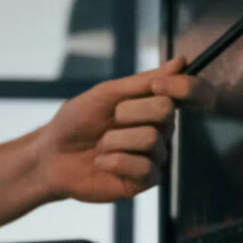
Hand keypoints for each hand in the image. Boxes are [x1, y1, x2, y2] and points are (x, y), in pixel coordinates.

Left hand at [37, 58, 195, 202]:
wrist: (52, 155)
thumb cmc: (77, 121)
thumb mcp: (107, 94)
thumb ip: (144, 81)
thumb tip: (181, 62)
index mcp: (155, 105)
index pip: (191, 92)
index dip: (184, 86)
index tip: (157, 86)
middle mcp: (162, 130)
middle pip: (165, 110)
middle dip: (128, 112)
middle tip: (109, 120)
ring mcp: (155, 156)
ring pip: (151, 140)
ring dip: (115, 140)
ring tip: (101, 146)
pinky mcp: (146, 181)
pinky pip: (144, 167)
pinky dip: (115, 162)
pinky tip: (102, 163)